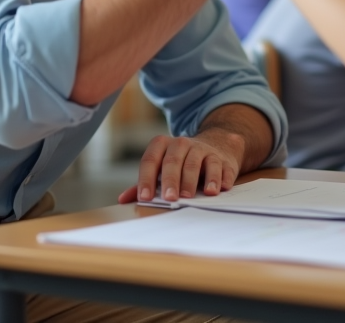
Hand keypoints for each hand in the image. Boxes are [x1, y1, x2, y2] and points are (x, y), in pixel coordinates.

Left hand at [117, 129, 244, 204]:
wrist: (216, 145)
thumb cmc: (182, 162)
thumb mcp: (162, 167)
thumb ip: (145, 182)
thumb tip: (124, 199)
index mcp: (162, 145)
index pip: (150, 160)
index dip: (146, 179)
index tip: (145, 197)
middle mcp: (181, 144)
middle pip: (173, 161)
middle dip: (171, 181)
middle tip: (170, 198)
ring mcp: (202, 149)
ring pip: (195, 163)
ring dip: (192, 181)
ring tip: (190, 197)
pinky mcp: (220, 157)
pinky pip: (219, 167)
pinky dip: (218, 178)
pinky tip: (217, 189)